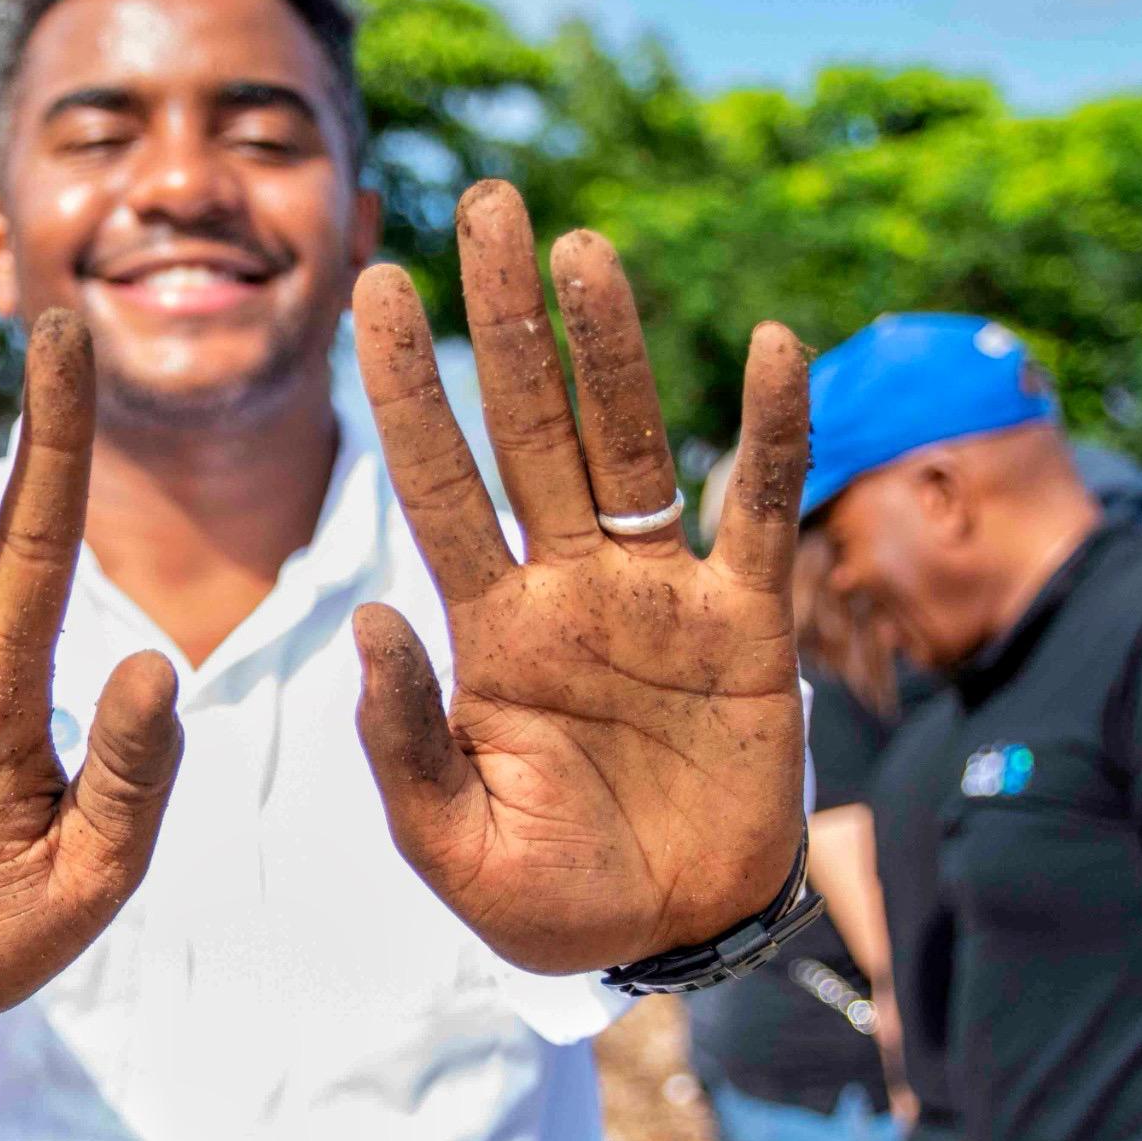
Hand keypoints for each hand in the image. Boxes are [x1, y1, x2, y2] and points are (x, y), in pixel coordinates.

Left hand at [350, 180, 807, 974]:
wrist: (674, 937)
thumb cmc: (553, 895)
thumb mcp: (455, 844)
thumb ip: (406, 743)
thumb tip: (369, 623)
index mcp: (488, 629)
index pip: (436, 482)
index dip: (407, 386)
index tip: (375, 285)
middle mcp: (569, 585)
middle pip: (530, 426)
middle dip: (506, 318)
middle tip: (485, 203)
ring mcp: (660, 595)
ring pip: (631, 444)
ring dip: (611, 346)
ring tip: (583, 247)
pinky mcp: (747, 626)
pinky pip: (761, 509)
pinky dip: (772, 433)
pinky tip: (773, 346)